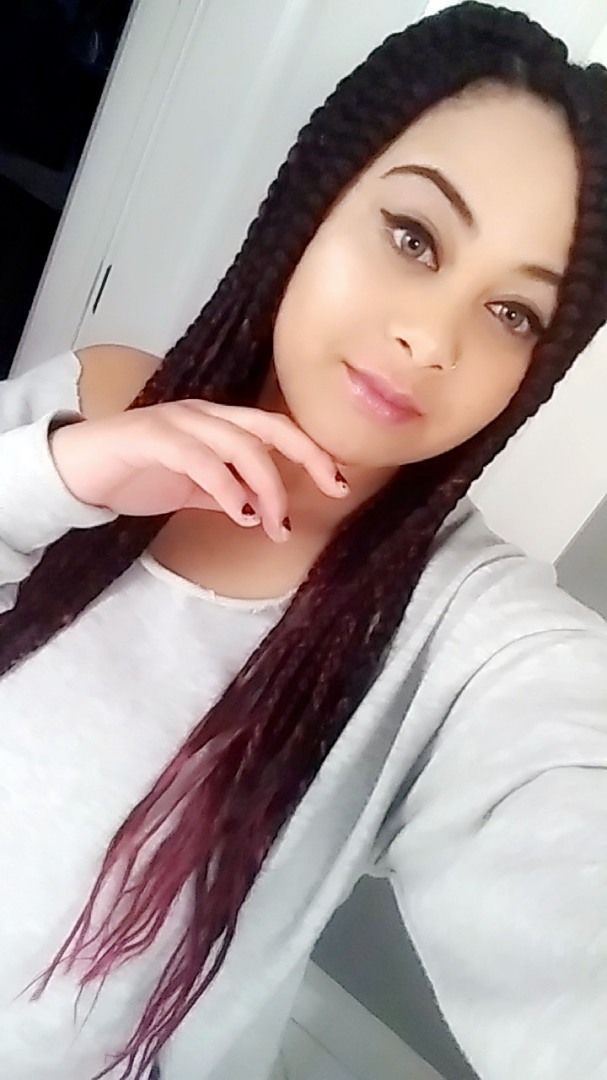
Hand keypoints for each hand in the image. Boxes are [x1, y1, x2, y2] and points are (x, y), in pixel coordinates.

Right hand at [48, 399, 349, 542]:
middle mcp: (203, 415)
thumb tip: (262, 511)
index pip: (276, 430)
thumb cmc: (135, 475)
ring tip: (274, 525)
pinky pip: (198, 458)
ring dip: (264, 486)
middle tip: (327, 496)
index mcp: (217, 424)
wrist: (74, 470)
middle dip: (305, 461)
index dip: (312, 453)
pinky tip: (238, 513)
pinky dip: (224, 484)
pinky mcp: (150, 438)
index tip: (339, 485)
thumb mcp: (192, 489)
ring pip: (238, 444)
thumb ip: (227, 494)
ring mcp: (177, 423)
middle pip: (266, 429)